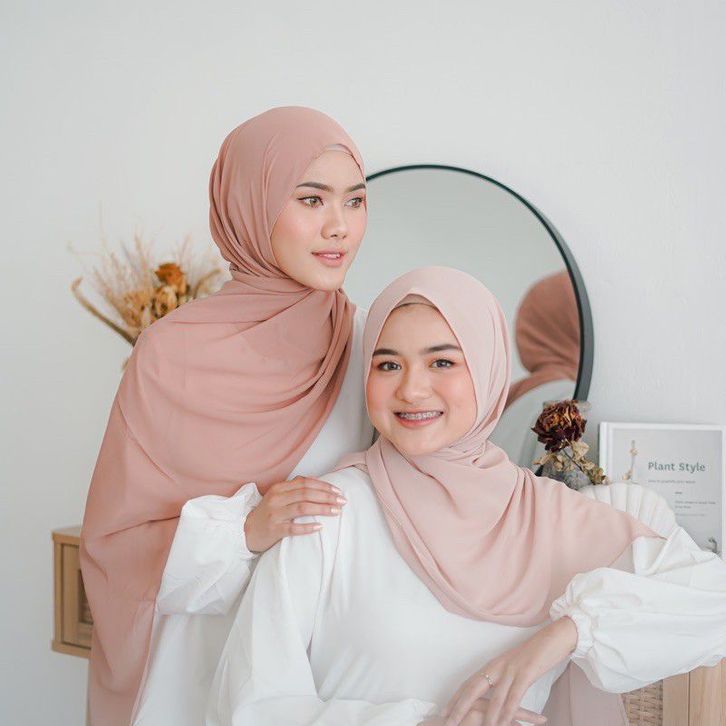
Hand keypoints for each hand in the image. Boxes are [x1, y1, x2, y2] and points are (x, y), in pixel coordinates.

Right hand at [244, 476, 346, 552]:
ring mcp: (275, 514)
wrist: (246, 531)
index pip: (305, 483)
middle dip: (327, 497)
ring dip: (322, 509)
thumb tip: (317, 480)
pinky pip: (293, 528)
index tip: (338, 492)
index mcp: (279, 488)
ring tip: (336, 512)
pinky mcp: (274, 530)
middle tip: (342, 502)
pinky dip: (307, 527)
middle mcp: (277, 499)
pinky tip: (319, 527)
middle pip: (306, 494)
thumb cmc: (268, 513)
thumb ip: (294, 487)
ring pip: (302, 508)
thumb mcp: (278, 495)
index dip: (324, 486)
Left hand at [443, 616, 577, 725]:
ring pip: (494, 697)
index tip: (445, 710)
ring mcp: (511, 669)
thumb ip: (503, 678)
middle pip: (473, 688)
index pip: (469, 683)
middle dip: (460, 706)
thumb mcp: (514, 667)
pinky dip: (508, 711)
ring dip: (486, 716)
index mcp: (493, 664)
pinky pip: (514, 696)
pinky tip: (503, 723)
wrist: (554, 637)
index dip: (456, 697)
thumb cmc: (535, 654)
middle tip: (448, 721)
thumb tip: (495, 692)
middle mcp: (498, 666)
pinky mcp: (526, 673)